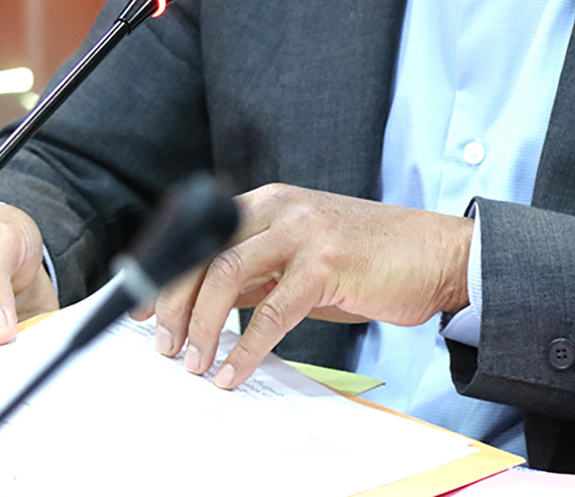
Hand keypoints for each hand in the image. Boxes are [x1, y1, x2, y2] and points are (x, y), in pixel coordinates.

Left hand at [143, 183, 471, 390]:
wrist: (436, 253)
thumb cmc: (370, 259)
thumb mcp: (302, 258)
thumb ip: (257, 273)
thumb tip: (205, 307)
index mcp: (268, 203)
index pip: (197, 235)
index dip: (161, 275)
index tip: (138, 312)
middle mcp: (280, 208)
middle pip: (202, 253)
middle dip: (172, 305)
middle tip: (164, 346)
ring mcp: (303, 232)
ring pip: (226, 275)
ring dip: (201, 326)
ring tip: (194, 362)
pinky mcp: (327, 263)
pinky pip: (271, 311)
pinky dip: (246, 347)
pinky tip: (235, 370)